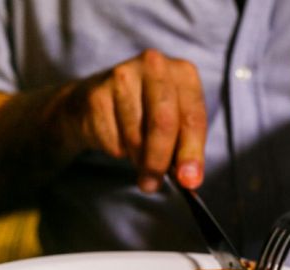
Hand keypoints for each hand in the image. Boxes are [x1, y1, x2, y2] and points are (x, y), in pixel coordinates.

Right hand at [63, 49, 206, 191]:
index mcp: (183, 73)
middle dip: (159, 160)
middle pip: (163, 123)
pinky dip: (117, 150)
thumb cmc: (146, 113)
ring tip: (137, 152)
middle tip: (154, 183)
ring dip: (137, 158)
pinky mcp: (97, 95)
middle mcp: (154, 66)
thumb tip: (190, 179)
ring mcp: (122, 76)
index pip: (193, 117)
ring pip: (135, 136)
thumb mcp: (176, 124)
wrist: (96, 101)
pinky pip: (112, 139)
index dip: (192, 152)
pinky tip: (117, 137)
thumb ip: (186, 149)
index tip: (189, 180)